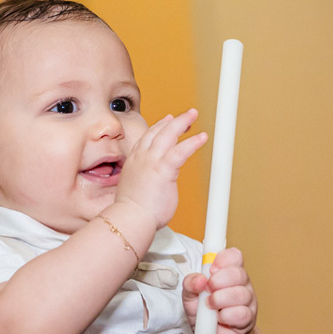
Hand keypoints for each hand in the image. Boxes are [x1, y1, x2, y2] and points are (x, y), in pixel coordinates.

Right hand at [114, 109, 206, 229]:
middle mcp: (141, 157)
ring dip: (182, 122)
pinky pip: (180, 151)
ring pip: (168, 134)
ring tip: (193, 114)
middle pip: (158, 131)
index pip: (147, 138)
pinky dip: (192, 143)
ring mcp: (151, 162)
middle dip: (173, 120)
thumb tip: (154, 187)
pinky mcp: (164, 170)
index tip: (167, 120)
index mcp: (134, 161)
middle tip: (187, 115)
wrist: (130, 219)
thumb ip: (146, 182)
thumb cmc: (133, 212)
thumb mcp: (135, 189)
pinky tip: (202, 137)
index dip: (158, 127)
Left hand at [182, 247, 257, 333]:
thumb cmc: (202, 312)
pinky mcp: (248, 319)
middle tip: (208, 289)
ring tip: (210, 305)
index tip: (211, 269)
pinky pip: (241, 313)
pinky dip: (227, 316)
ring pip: (241, 294)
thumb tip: (200, 279)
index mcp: (228, 272)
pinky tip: (220, 318)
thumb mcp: (190, 296)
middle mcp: (242, 284)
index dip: (224, 259)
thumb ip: (190, 284)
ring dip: (221, 299)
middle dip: (219, 280)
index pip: (235, 256)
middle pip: (239, 273)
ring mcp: (248, 301)